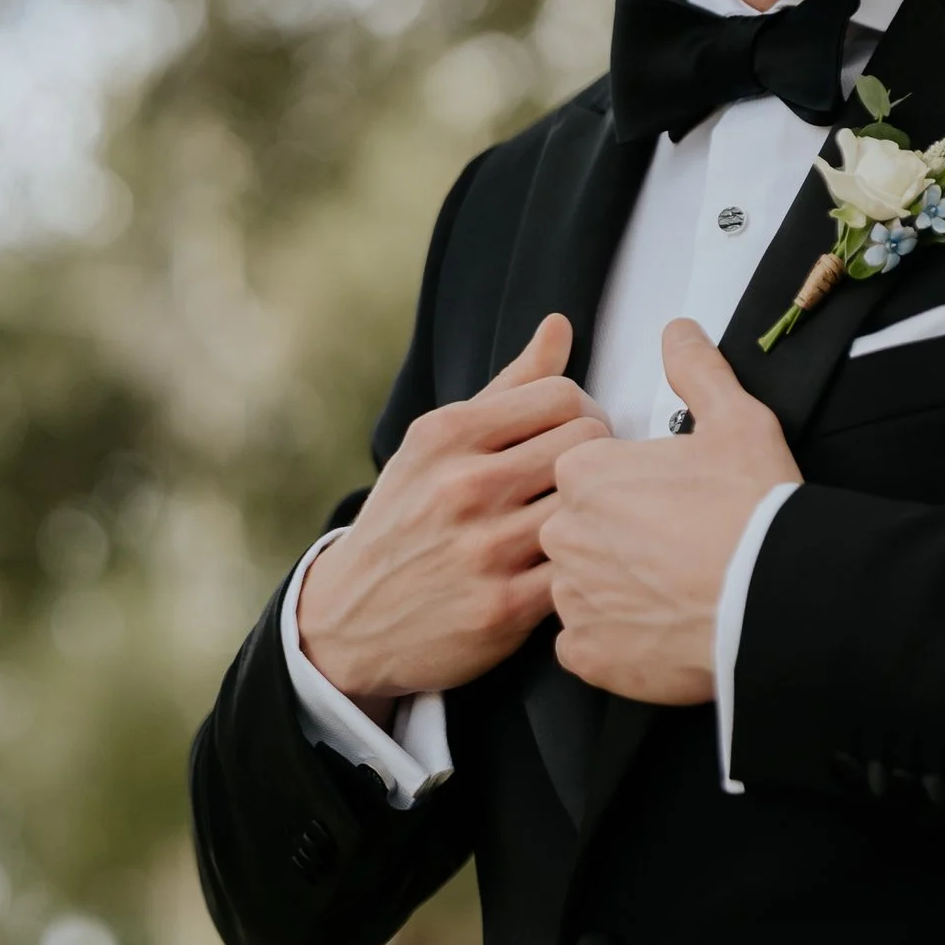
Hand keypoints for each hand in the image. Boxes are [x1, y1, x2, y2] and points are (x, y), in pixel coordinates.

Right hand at [296, 313, 609, 711]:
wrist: (348, 618)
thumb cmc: (406, 517)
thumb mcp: (437, 444)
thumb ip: (507, 386)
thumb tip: (560, 325)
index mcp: (448, 435)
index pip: (563, 395)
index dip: (583, 411)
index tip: (575, 434)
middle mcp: (463, 486)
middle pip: (585, 441)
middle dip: (596, 454)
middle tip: (585, 477)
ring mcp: (483, 549)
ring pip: (588, 502)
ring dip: (595, 510)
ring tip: (583, 518)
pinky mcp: (503, 608)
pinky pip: (578, 567)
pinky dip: (584, 562)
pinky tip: (572, 563)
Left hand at [542, 324, 799, 706]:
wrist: (775, 599)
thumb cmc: (753, 512)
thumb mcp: (736, 420)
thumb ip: (696, 370)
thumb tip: (678, 334)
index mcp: (585, 474)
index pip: (583, 474)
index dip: (630, 485)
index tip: (666, 500)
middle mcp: (565, 534)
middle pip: (576, 529)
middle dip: (617, 536)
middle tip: (673, 544)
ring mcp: (574, 598)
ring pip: (578, 586)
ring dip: (613, 587)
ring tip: (670, 587)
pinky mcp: (589, 654)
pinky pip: (584, 643)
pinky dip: (612, 639)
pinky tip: (655, 627)